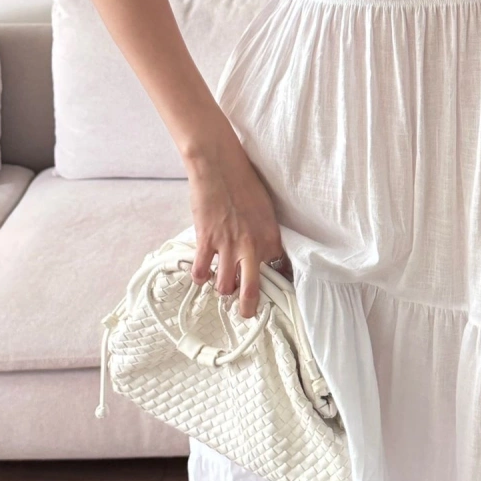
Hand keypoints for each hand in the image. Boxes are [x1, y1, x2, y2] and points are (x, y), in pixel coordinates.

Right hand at [186, 142, 291, 318]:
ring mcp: (228, 246)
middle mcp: (251, 247)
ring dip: (222, 289)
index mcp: (270, 237)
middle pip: (251, 291)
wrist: (220, 166)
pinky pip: (202, 272)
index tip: (274, 291)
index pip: (279, 270)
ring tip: (221, 286)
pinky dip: (201, 276)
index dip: (276, 282)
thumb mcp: (266, 209)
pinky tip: (202, 273)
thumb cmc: (245, 182)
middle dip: (248, 308)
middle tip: (246, 314)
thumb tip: (261, 250)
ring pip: (224, 287)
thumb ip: (264, 233)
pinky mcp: (206, 241)